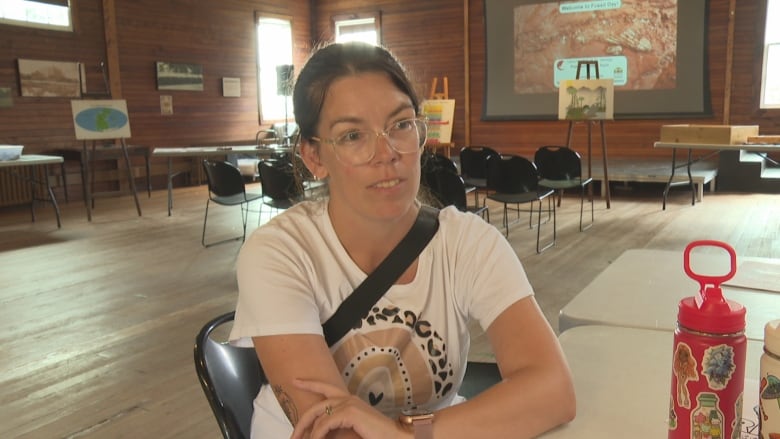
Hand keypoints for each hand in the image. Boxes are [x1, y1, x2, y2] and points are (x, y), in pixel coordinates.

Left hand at [290, 379, 410, 438]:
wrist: (395, 437)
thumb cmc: (376, 435)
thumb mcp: (352, 428)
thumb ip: (338, 425)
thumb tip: (320, 430)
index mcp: (350, 400)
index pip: (325, 387)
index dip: (309, 383)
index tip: (294, 381)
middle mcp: (348, 398)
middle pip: (316, 405)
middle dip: (301, 422)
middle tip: (292, 436)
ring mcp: (348, 404)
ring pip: (318, 416)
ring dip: (308, 433)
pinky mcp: (349, 412)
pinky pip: (324, 424)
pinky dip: (317, 435)